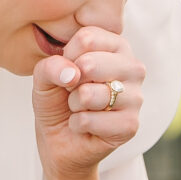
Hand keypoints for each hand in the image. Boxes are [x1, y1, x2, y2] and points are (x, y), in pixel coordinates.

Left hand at [32, 24, 144, 179]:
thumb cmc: (57, 101)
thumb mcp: (44, 77)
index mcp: (116, 46)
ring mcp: (136, 97)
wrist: (61, 140)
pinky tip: (85, 126)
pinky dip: (77, 125)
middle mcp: (133, 67)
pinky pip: (88, 120)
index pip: (87, 38)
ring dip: (73, 105)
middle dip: (70, 83)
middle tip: (74, 92)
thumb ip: (50, 66)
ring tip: (80, 108)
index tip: (69, 71)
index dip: (67, 58)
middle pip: (90, 63)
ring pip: (89, 94)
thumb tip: (73, 73)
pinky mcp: (131, 125)